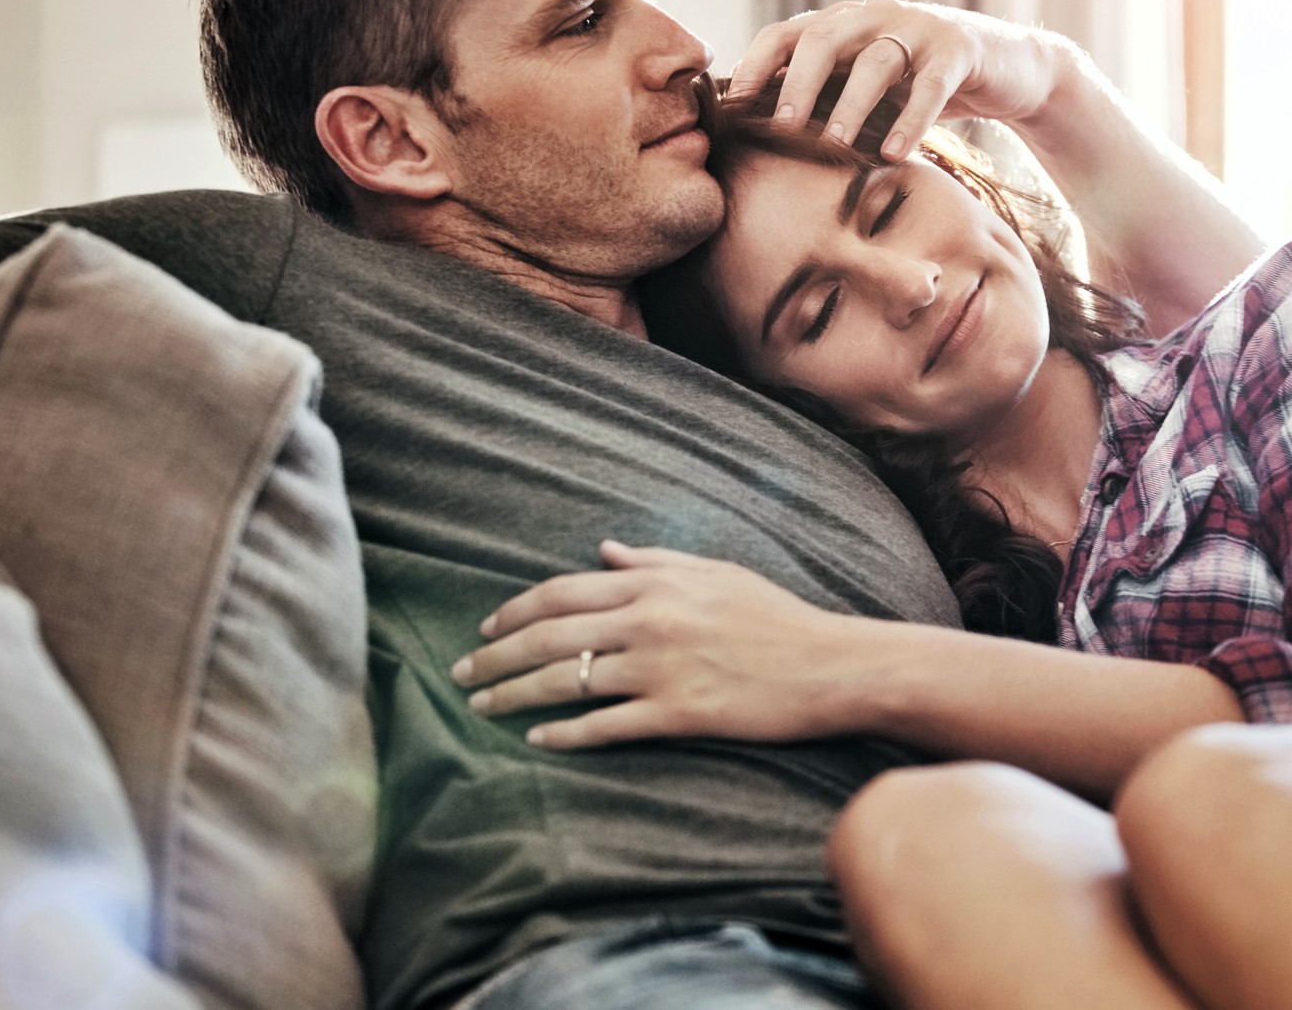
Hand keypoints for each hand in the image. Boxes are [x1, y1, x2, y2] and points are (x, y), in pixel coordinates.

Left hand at [452, 540, 874, 749]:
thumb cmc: (776, 617)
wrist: (830, 666)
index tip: (486, 628)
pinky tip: (537, 740)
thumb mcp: (716, 573)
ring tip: (482, 707)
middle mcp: (650, 620)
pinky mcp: (678, 713)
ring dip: (515, 695)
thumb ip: (654, 561)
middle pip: (550, 636)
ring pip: (567, 681)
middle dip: (496, 655)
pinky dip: (565, 734)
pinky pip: (606, 725)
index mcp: (655, 582)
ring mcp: (661, 668)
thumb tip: (603, 551)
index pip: (562, 591)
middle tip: (460, 672)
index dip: (515, 611)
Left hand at [725, 0, 1077, 161]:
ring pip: (876, 60)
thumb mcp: (868, 88)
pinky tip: (895, 155)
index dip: (756, 65)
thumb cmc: (922, 87)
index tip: (733, 109)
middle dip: (796, 82)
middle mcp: (875, 16)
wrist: (1009, 70)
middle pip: (824, 37)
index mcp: (844, 23)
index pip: (786, 33)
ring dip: (850, 105)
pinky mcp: (960, 50)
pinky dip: (912, 119)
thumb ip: (824, 97)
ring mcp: (920, 28)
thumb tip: (758, 138)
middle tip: (779, 127)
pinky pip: (932, 84)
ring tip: (833, 146)